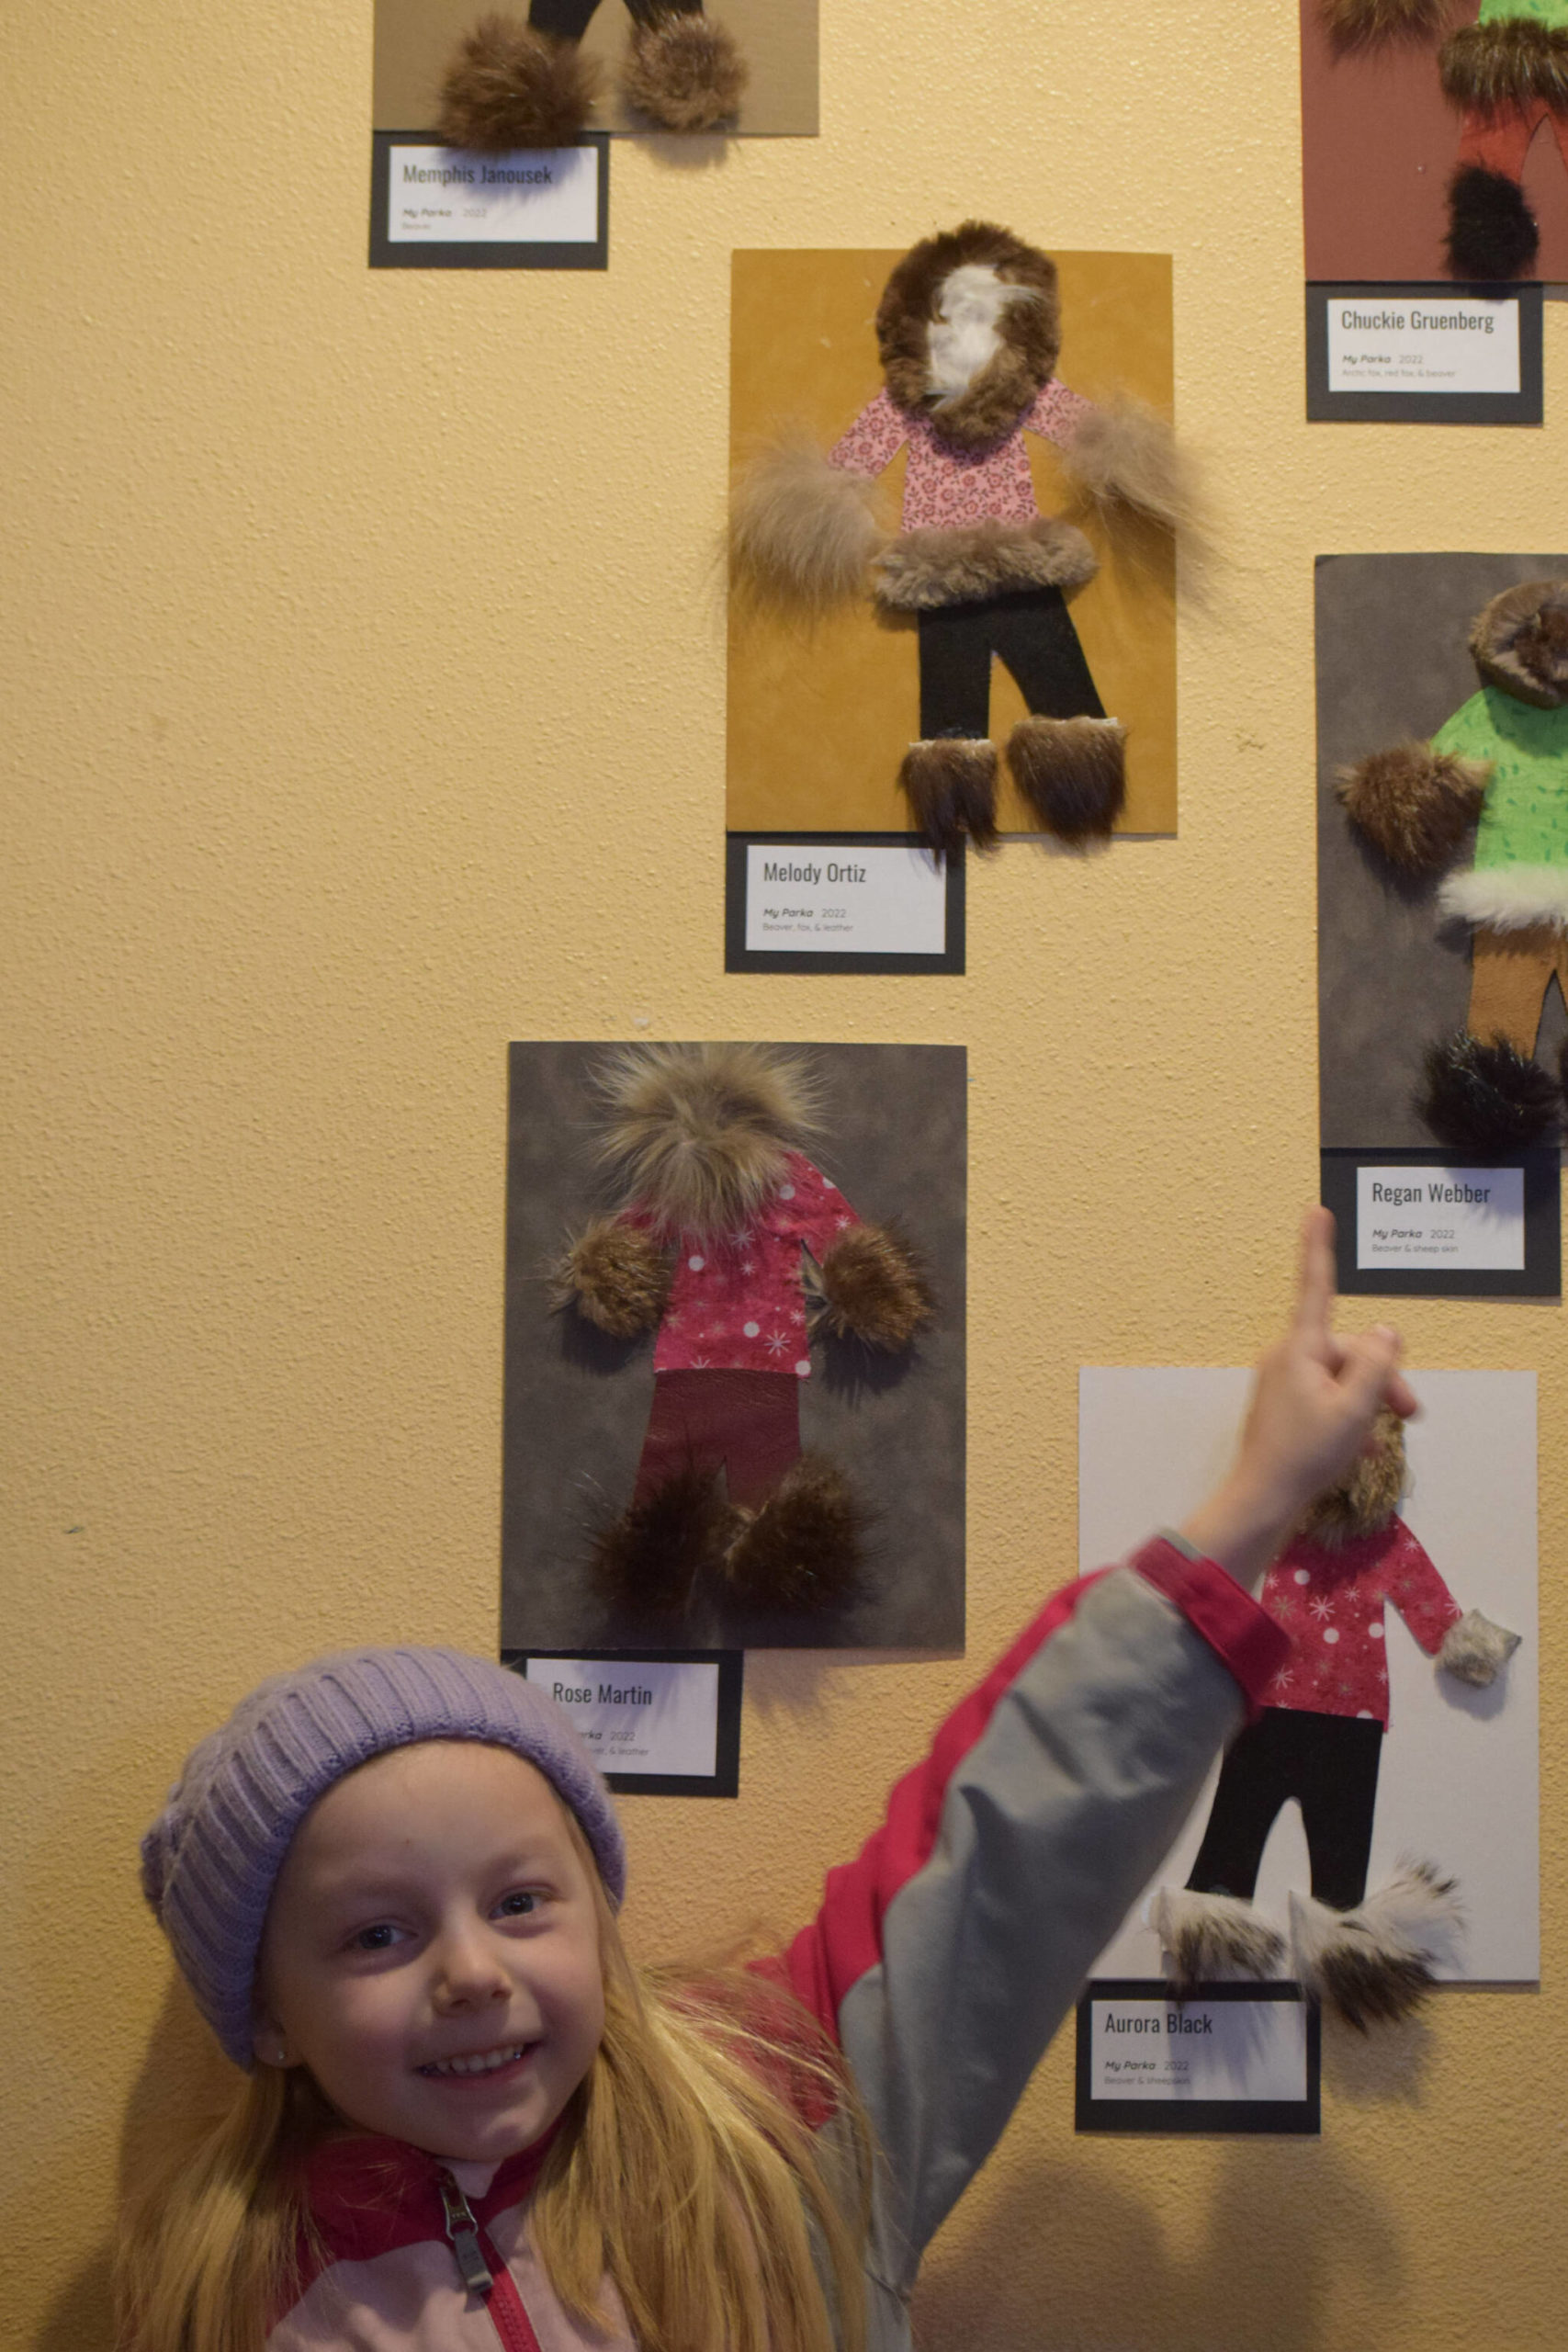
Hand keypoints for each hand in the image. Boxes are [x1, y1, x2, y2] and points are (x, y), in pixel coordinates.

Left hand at [1180, 1209, 1417, 1588]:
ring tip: (1379, 1439)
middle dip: (1382, 1377)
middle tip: (1410, 1415)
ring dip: (1368, 1402)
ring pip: (1339, 1378)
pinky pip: (1325, 1399)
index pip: (1316, 1287)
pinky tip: (1361, 1450)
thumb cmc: (1305, 1454)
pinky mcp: (1282, 1407)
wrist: (1261, 1500)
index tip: (1315, 1210)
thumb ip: (1375, 1364)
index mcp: (1300, 1348)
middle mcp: (1287, 1357)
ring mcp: (1281, 1383)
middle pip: (1347, 1350)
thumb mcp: (1354, 1408)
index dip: (1318, 1248)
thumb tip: (1384, 1330)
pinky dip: (1348, 1417)